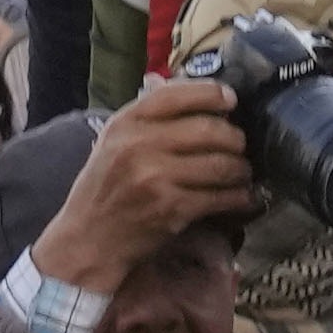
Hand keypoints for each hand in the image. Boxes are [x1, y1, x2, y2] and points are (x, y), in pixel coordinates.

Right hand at [48, 73, 253, 292]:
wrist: (89, 238)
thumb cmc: (105, 189)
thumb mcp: (115, 142)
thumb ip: (150, 118)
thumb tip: (196, 95)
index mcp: (126, 123)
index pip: (177, 94)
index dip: (212, 94)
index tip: (231, 100)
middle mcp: (140, 145)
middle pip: (209, 130)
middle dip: (235, 139)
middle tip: (241, 146)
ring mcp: (156, 177)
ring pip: (221, 164)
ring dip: (241, 169)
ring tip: (242, 173)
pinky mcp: (172, 208)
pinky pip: (220, 197)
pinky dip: (239, 197)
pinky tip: (243, 197)